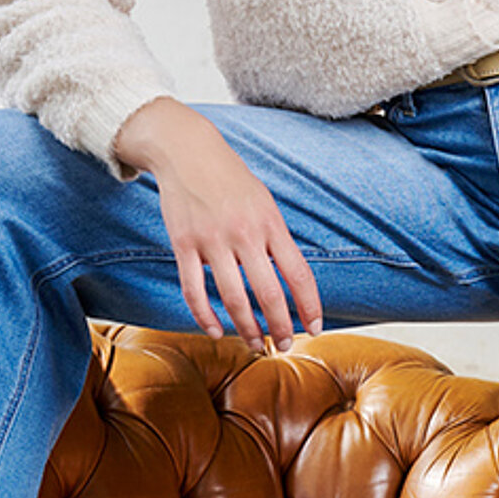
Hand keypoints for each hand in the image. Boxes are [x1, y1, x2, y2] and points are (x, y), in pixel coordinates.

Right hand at [113, 97, 324, 350]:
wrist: (187, 150)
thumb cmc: (231, 180)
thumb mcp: (264, 203)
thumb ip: (277, 239)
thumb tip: (293, 280)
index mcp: (270, 223)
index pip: (299, 273)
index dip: (309, 306)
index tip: (315, 329)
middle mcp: (244, 233)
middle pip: (269, 293)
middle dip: (280, 327)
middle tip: (284, 347)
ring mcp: (212, 240)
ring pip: (233, 298)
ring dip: (247, 328)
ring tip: (255, 345)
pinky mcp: (183, 243)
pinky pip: (193, 289)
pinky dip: (205, 316)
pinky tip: (216, 330)